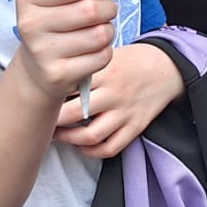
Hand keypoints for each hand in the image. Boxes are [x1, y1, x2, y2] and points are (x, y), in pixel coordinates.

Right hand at [13, 0, 135, 102]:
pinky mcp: (58, 74)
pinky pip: (102, 57)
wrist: (39, 66)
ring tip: (96, 31)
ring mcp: (42, 52)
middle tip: (105, 10)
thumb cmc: (62, 19)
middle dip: (108, 8)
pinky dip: (105, 51)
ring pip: (100, 34)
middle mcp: (30, 24)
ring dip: (108, 30)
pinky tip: (91, 51)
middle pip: (90, 10)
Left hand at [52, 42, 184, 158]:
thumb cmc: (132, 60)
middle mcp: (114, 93)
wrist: (168, 67)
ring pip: (90, 135)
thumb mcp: (108, 55)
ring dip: (69, 139)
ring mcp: (125, 112)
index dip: (49, 94)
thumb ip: (84, 68)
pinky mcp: (136, 126)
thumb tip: (51, 81)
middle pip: (74, 113)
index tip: (38, 97)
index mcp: (105, 71)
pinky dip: (92, 151)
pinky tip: (83, 145)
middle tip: (42, 119)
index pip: (68, 85)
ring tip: (59, 135)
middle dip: (53, 120)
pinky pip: (110, 148)